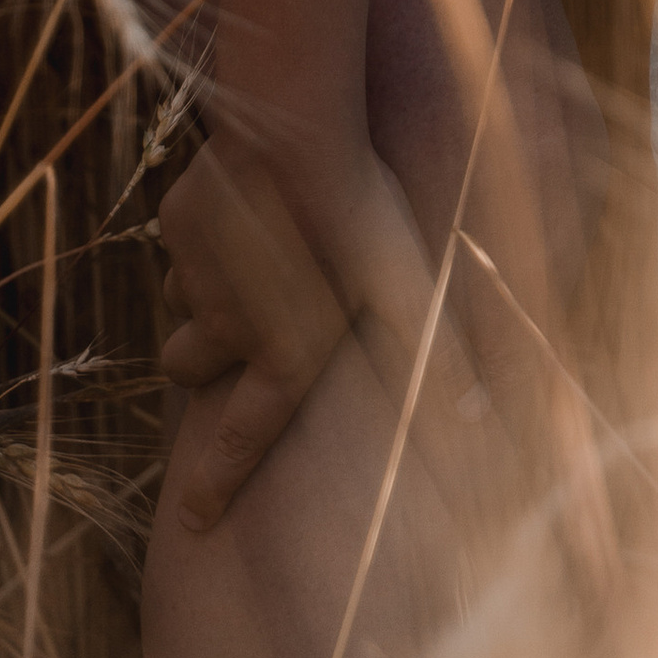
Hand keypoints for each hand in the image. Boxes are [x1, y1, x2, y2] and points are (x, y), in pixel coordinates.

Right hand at [158, 129, 465, 534]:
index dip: (213, 484)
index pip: (240, 439)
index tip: (190, 519)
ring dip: (204, 293)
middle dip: (197, 361)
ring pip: (181, 301)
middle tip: (231, 334)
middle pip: (184, 367)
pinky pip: (182, 240)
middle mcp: (225, 327)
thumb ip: (436, 356)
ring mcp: (194, 276)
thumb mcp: (409, 288)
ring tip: (251, 256)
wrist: (296, 138)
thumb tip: (479, 418)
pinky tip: (244, 199)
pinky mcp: (178, 224)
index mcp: (281, 353)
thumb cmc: (359, 216)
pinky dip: (203, 235)